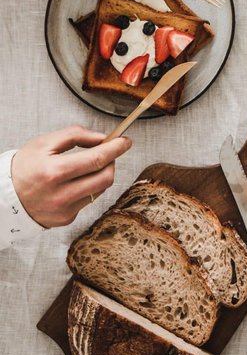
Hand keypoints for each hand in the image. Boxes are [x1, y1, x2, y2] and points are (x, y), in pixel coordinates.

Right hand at [11, 126, 130, 227]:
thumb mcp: (45, 142)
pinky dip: (89, 187)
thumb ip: (76, 135)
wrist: (4, 197)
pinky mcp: (66, 219)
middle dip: (112, 162)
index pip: (96, 159)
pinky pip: (89, 200)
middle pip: (105, 178)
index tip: (126, 141)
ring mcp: (64, 210)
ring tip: (90, 165)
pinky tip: (76, 181)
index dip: (116, 149)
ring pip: (100, 189)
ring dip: (102, 174)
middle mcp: (61, 195)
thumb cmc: (25, 166)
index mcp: (54, 172)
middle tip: (109, 152)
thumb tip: (102, 138)